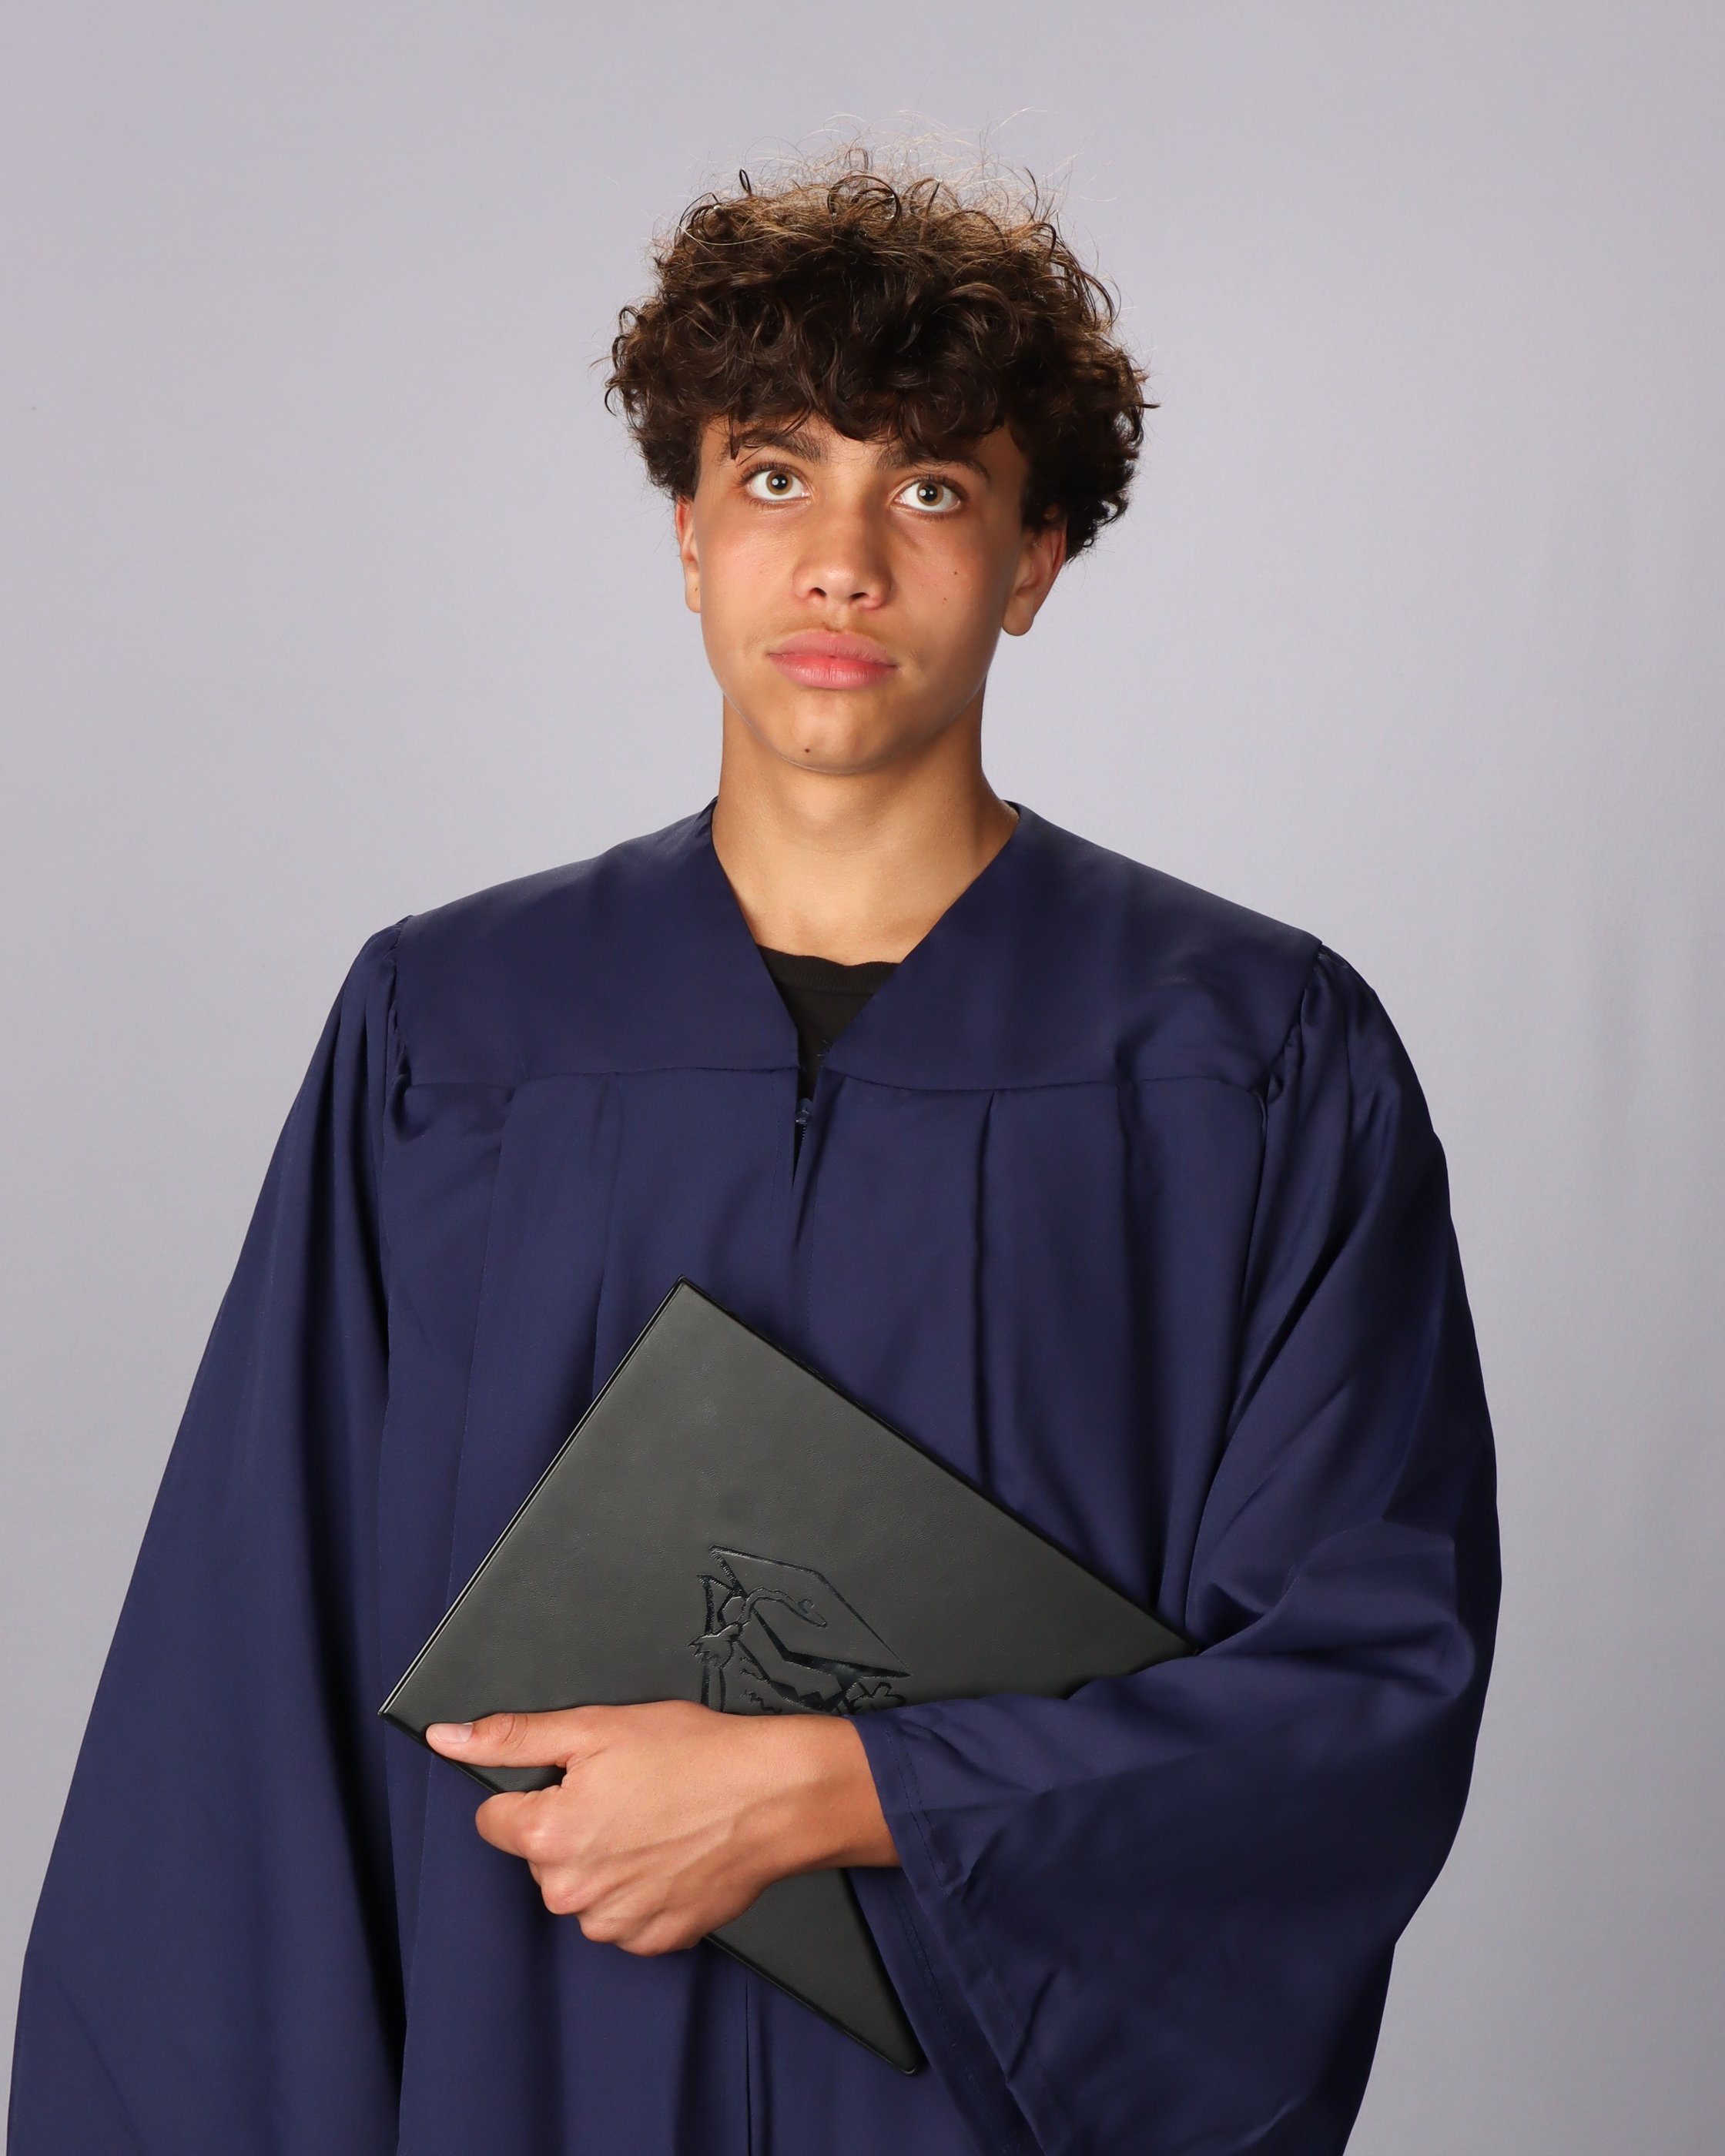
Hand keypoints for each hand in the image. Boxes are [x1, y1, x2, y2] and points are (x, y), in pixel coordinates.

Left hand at [425, 1701, 897, 1954]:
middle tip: (626, 1791)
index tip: (581, 1776)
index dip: (537, 1790)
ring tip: (655, 1820)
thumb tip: (446, 1738)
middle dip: (570, 1826)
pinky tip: (670, 1853)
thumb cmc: (694, 1754)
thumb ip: (514, 1737)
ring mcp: (615, 1922)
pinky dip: (640, 1889)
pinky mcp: (655, 1939)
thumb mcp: (595, 1726)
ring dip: (605, 1861)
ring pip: (582, 1889)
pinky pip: (624, 1916)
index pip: (497, 1819)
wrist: (774, 1796)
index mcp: (548, 1837)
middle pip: (541, 1856)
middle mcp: (572, 1892)